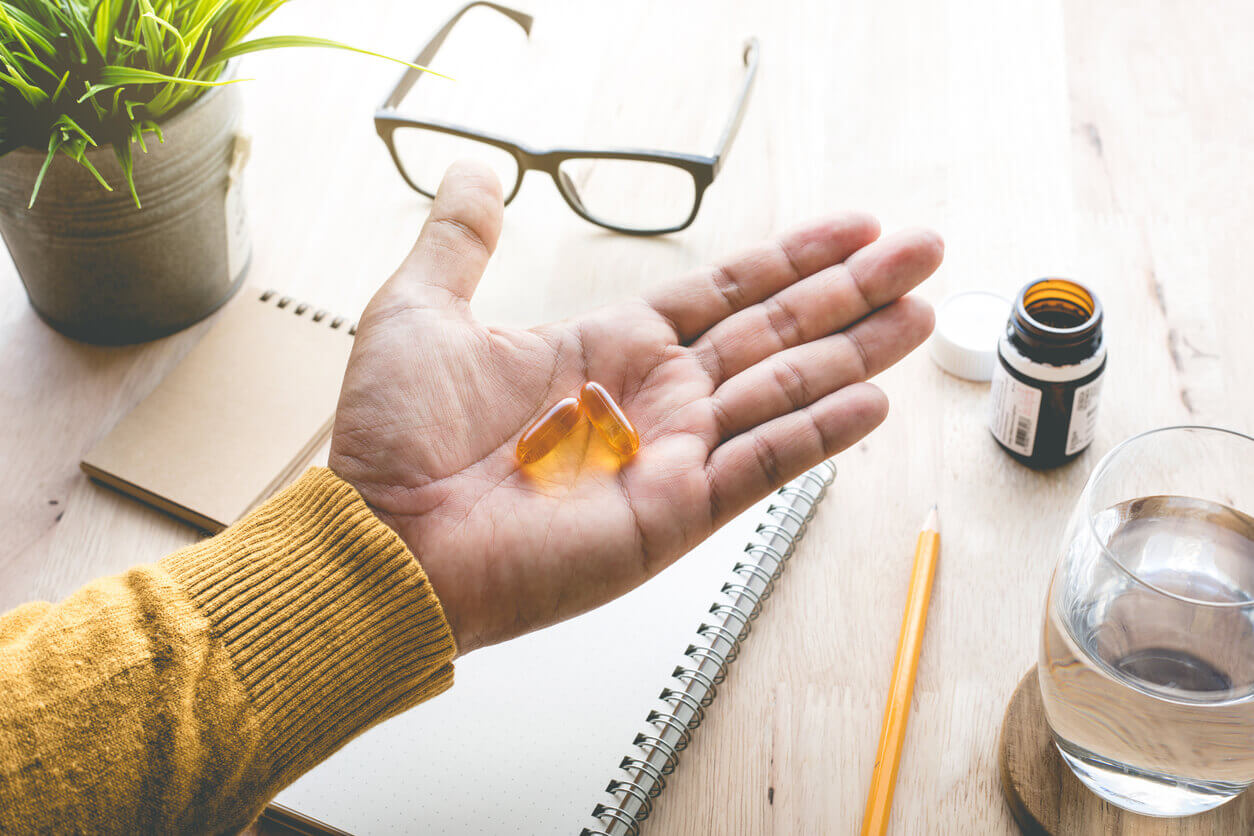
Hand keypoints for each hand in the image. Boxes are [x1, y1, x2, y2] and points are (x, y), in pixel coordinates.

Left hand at [330, 162, 941, 653]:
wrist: (380, 535)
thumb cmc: (392, 440)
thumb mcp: (423, 308)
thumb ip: (462, 238)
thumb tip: (475, 173)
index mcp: (608, 348)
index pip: (724, 293)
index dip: (791, 258)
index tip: (853, 229)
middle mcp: (652, 399)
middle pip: (775, 331)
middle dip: (852, 290)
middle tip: (923, 251)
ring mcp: (670, 456)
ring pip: (784, 390)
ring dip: (855, 351)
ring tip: (920, 313)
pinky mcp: (672, 512)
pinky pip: (760, 464)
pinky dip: (817, 433)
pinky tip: (871, 401)